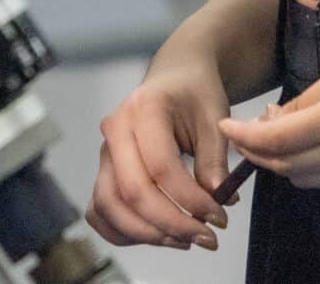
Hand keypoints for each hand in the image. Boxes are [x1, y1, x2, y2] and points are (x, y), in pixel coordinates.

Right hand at [88, 55, 233, 251]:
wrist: (175, 78)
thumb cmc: (195, 95)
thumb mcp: (215, 118)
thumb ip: (215, 158)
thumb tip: (217, 197)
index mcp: (144, 109)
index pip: (161, 167)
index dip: (191, 200)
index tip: (220, 218)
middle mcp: (115, 130)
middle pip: (131, 191)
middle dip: (171, 223)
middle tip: (206, 238)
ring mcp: (105, 152)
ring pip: (109, 205)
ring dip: (147, 233)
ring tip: (184, 241)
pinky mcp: (104, 171)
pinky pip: (100, 210)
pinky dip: (122, 231)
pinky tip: (157, 235)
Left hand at [218, 25, 319, 191]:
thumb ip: (306, 101)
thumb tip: (271, 121)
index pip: (277, 140)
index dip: (244, 136)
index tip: (224, 124)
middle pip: (288, 168)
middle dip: (258, 154)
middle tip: (242, 133)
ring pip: (310, 180)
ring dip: (284, 164)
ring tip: (274, 136)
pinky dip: (314, 167)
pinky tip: (311, 143)